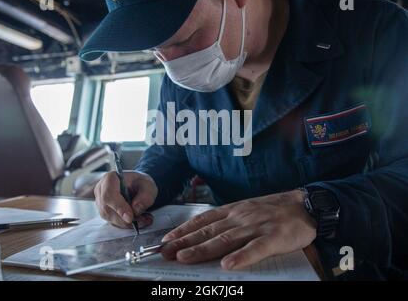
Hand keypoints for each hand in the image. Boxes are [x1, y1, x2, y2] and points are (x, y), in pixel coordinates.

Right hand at [94, 171, 157, 228]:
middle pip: (108, 209)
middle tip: (143, 220)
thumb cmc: (140, 183)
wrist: (137, 186)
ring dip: (128, 223)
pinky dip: (127, 225)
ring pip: (110, 218)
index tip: (130, 217)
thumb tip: (136, 209)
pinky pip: (114, 223)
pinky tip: (140, 221)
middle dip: (125, 218)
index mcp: (110, 178)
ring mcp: (101, 203)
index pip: (109, 194)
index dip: (118, 207)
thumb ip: (145, 196)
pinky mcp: (104, 213)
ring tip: (145, 219)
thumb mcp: (148, 185)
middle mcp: (101, 190)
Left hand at [160, 190, 316, 269]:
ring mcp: (256, 226)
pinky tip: (228, 265)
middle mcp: (240, 217)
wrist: (304, 205)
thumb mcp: (247, 210)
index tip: (167, 240)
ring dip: (203, 249)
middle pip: (209, 231)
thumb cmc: (273, 210)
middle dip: (185, 242)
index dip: (184, 230)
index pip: (203, 220)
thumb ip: (228, 220)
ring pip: (226, 239)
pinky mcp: (274, 237)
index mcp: (233, 210)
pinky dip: (242, 257)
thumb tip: (205, 232)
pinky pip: (256, 248)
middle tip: (165, 252)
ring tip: (185, 258)